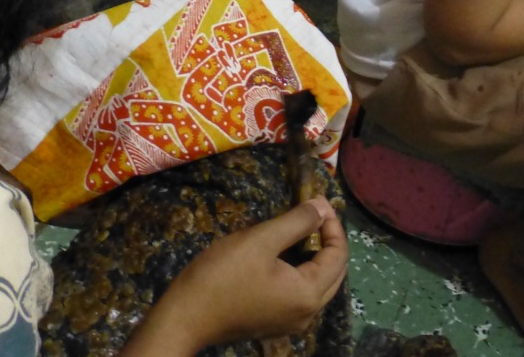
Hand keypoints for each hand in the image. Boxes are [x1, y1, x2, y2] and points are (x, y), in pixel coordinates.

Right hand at [122, 196, 348, 355]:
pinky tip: (287, 253)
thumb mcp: (261, 240)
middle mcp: (308, 314)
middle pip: (334, 271)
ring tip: (301, 227)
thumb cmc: (222, 275)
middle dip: (329, 240)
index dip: (333, 224)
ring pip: (320, 283)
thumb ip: (297, 222)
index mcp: (309, 294)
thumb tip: (324, 205)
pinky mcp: (276, 323)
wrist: (185, 317)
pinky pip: (302, 293)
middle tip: (313, 211)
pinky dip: (303, 270)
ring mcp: (292, 322)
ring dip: (316, 255)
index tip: (318, 199)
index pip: (339, 255)